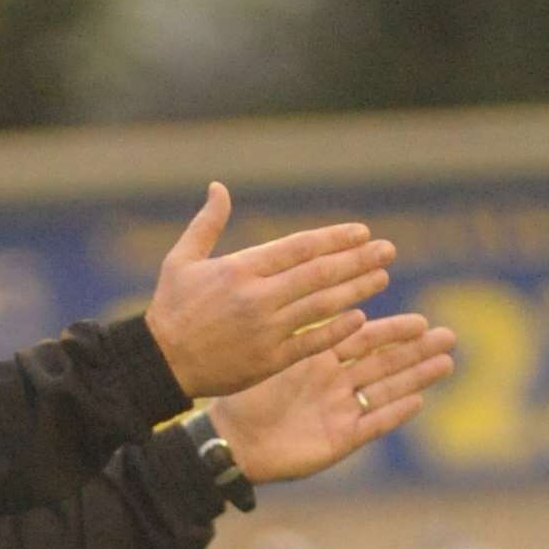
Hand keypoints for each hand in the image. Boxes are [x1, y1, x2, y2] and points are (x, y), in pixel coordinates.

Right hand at [145, 182, 395, 396]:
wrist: (160, 361)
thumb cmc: (170, 307)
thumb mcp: (180, 259)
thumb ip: (207, 223)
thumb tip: (219, 187)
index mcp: (238, 269)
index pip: (298, 247)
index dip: (334, 238)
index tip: (362, 232)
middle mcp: (256, 297)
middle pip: (319, 274)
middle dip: (358, 260)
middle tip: (388, 250)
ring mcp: (265, 330)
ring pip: (322, 306)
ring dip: (356, 290)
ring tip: (381, 278)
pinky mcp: (270, 360)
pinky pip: (313, 342)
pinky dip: (337, 329)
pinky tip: (359, 317)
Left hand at [208, 314, 456, 482]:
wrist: (231, 440)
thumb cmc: (242, 396)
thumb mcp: (272, 359)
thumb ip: (298, 335)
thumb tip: (312, 294)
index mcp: (318, 359)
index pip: (362, 339)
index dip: (391, 331)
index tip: (420, 319)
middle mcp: (335, 384)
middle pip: (384, 363)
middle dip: (416, 350)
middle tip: (448, 335)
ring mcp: (341, 411)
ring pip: (386, 391)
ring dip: (416, 377)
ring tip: (446, 362)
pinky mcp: (340, 439)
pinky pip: (372, 425)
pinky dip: (393, 413)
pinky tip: (417, 401)